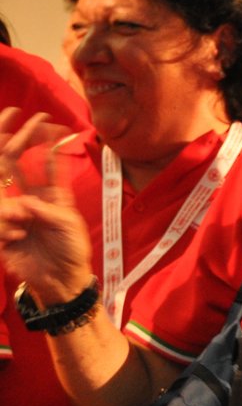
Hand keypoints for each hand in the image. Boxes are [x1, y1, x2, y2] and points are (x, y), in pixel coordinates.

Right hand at [0, 108, 93, 303]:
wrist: (61, 279)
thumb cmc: (71, 250)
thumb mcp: (67, 226)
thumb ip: (48, 212)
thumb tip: (24, 204)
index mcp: (51, 196)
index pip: (46, 166)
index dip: (46, 147)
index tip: (50, 126)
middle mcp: (31, 200)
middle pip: (16, 170)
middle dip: (15, 149)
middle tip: (11, 130)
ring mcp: (15, 215)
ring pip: (4, 198)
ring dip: (11, 213)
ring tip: (23, 230)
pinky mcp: (3, 233)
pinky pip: (0, 223)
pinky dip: (6, 230)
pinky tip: (17, 241)